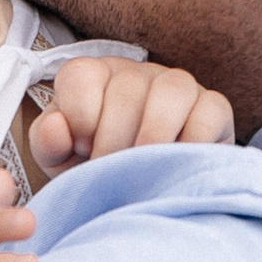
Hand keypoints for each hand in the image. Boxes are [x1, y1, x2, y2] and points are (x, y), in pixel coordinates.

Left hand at [29, 56, 234, 175]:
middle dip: (114, 139)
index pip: (80, 76)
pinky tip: (174, 165)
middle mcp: (136, 73)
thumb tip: (58, 126)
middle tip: (110, 171)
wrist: (145, 188)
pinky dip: (192, 141)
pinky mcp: (213, 107)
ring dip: (153, 136)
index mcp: (93, 76)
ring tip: (142, 169)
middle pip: (126, 88)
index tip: (81, 150)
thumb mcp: (61, 159)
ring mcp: (178, 85)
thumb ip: (47, 142)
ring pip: (171, 90)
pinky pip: (209, 111)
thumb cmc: (99, 166)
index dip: (78, 117)